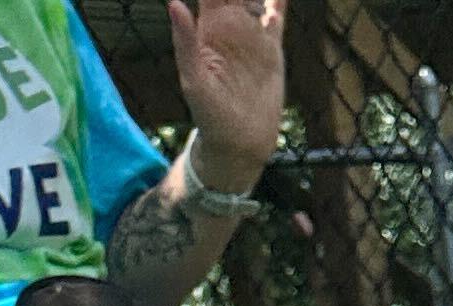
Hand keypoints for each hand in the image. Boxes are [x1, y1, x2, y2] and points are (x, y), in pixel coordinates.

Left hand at [167, 0, 281, 193]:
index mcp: (209, 25)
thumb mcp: (193, 80)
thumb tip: (173, 1)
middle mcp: (230, 23)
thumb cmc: (209, 115)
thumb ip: (185, 41)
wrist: (239, 144)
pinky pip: (277, 14)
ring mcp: (252, 34)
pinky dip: (279, 0)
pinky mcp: (272, 48)